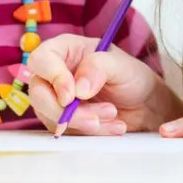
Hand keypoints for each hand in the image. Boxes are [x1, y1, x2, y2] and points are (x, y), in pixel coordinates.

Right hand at [26, 34, 180, 135]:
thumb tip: (78, 88)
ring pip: (50, 116)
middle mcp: (56, 73)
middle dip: (65, 111)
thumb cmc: (131, 76)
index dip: (52, 78)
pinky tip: (113, 126)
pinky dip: (89, 133)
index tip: (71, 96)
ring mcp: (57, 98)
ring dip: (82, 122)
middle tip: (94, 117)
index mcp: (65, 50)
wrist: (144, 104)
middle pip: (38, 93)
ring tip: (113, 116)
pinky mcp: (64, 120)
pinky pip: (66, 131)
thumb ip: (98, 68)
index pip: (41, 60)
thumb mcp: (121, 66)